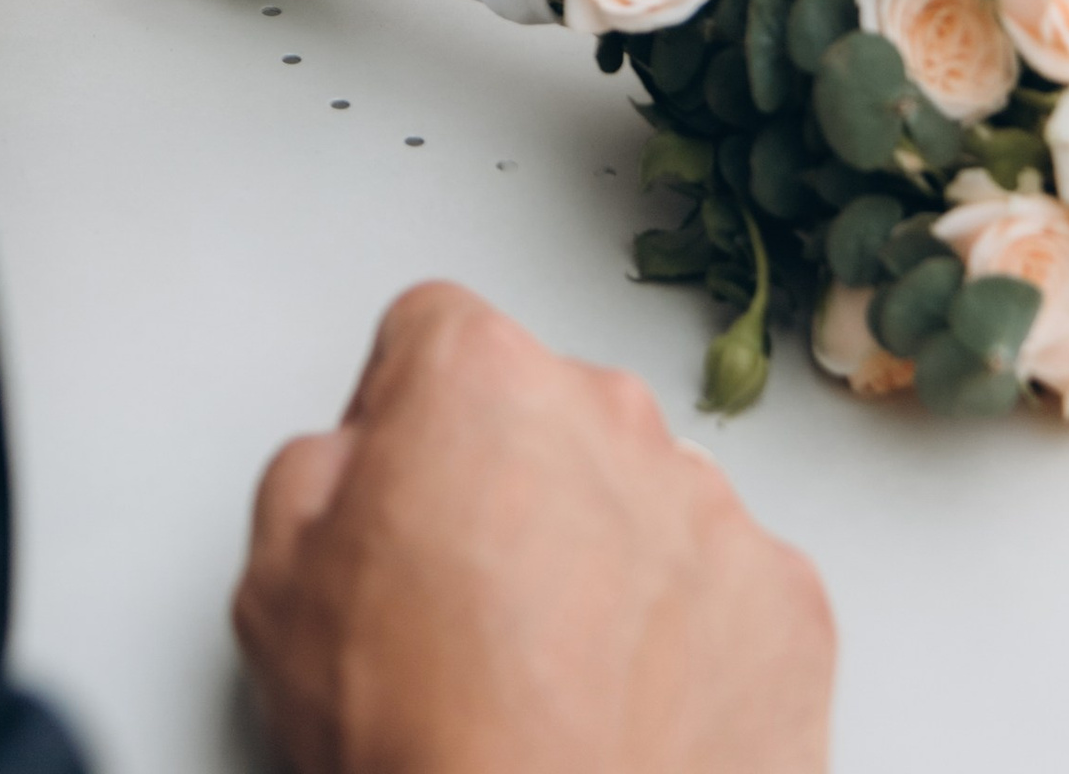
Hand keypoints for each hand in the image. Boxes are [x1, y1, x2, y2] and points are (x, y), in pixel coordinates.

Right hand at [236, 284, 833, 773]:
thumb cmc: (422, 738)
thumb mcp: (276, 581)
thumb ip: (320, 468)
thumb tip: (361, 467)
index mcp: (482, 376)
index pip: (432, 335)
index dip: (402, 420)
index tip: (401, 498)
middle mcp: (612, 412)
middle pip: (550, 410)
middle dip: (516, 481)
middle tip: (475, 607)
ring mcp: (715, 508)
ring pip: (645, 496)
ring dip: (609, 556)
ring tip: (558, 677)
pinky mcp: (792, 604)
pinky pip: (729, 590)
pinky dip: (693, 639)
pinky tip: (634, 711)